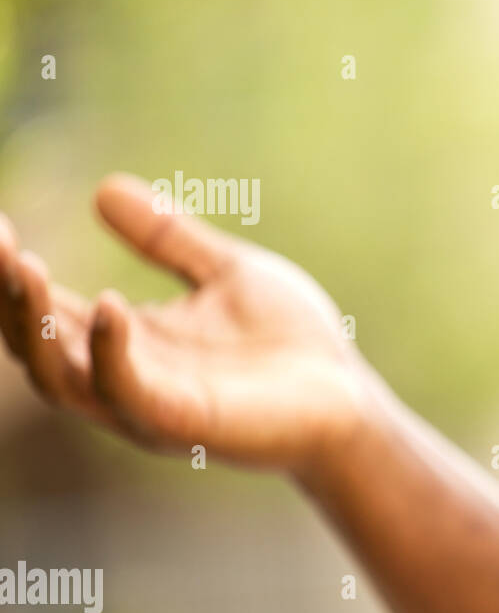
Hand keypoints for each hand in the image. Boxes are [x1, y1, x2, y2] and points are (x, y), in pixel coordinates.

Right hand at [0, 174, 373, 472]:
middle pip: (36, 344)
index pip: (47, 307)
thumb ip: (166, 238)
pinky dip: (111, 354)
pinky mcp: (185, 425)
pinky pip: (129, 394)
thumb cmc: (292, 342)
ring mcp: (149, 406)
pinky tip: (108, 306)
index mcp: (127, 341)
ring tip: (24, 265)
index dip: (12, 270)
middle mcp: (124, 377)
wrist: (349, 396)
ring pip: (61, 377)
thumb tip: (102, 187)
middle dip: (6, 295)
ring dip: (34, 325)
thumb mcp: (225, 272)